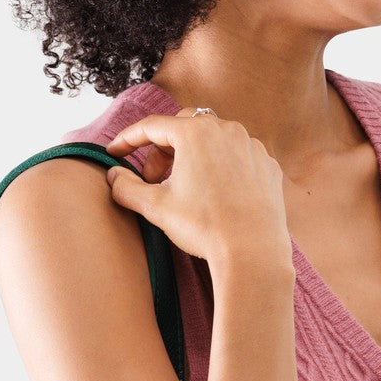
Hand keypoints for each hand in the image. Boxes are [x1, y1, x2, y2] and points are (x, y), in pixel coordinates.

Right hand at [103, 110, 291, 267]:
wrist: (252, 253)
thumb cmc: (204, 227)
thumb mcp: (156, 208)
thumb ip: (127, 188)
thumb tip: (113, 176)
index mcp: (195, 133)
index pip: (152, 127)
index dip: (128, 139)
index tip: (115, 153)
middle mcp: (226, 129)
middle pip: (183, 127)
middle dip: (162, 149)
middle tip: (153, 179)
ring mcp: (251, 145)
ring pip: (213, 140)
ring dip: (193, 157)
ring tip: (185, 187)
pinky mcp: (267, 165)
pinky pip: (238, 156)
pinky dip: (221, 167)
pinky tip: (215, 193)